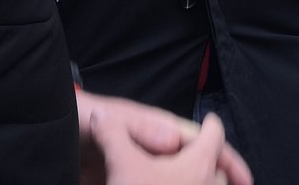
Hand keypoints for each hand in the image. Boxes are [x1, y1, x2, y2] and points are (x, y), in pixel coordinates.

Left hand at [77, 91, 252, 184]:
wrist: (54, 134)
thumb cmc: (86, 120)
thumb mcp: (114, 120)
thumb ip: (144, 127)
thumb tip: (176, 140)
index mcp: (162, 131)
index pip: (202, 142)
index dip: (225, 158)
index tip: (244, 179)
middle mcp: (158, 151)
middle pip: (198, 167)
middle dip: (217, 179)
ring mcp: (145, 170)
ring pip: (180, 180)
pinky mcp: (130, 180)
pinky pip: (152, 184)